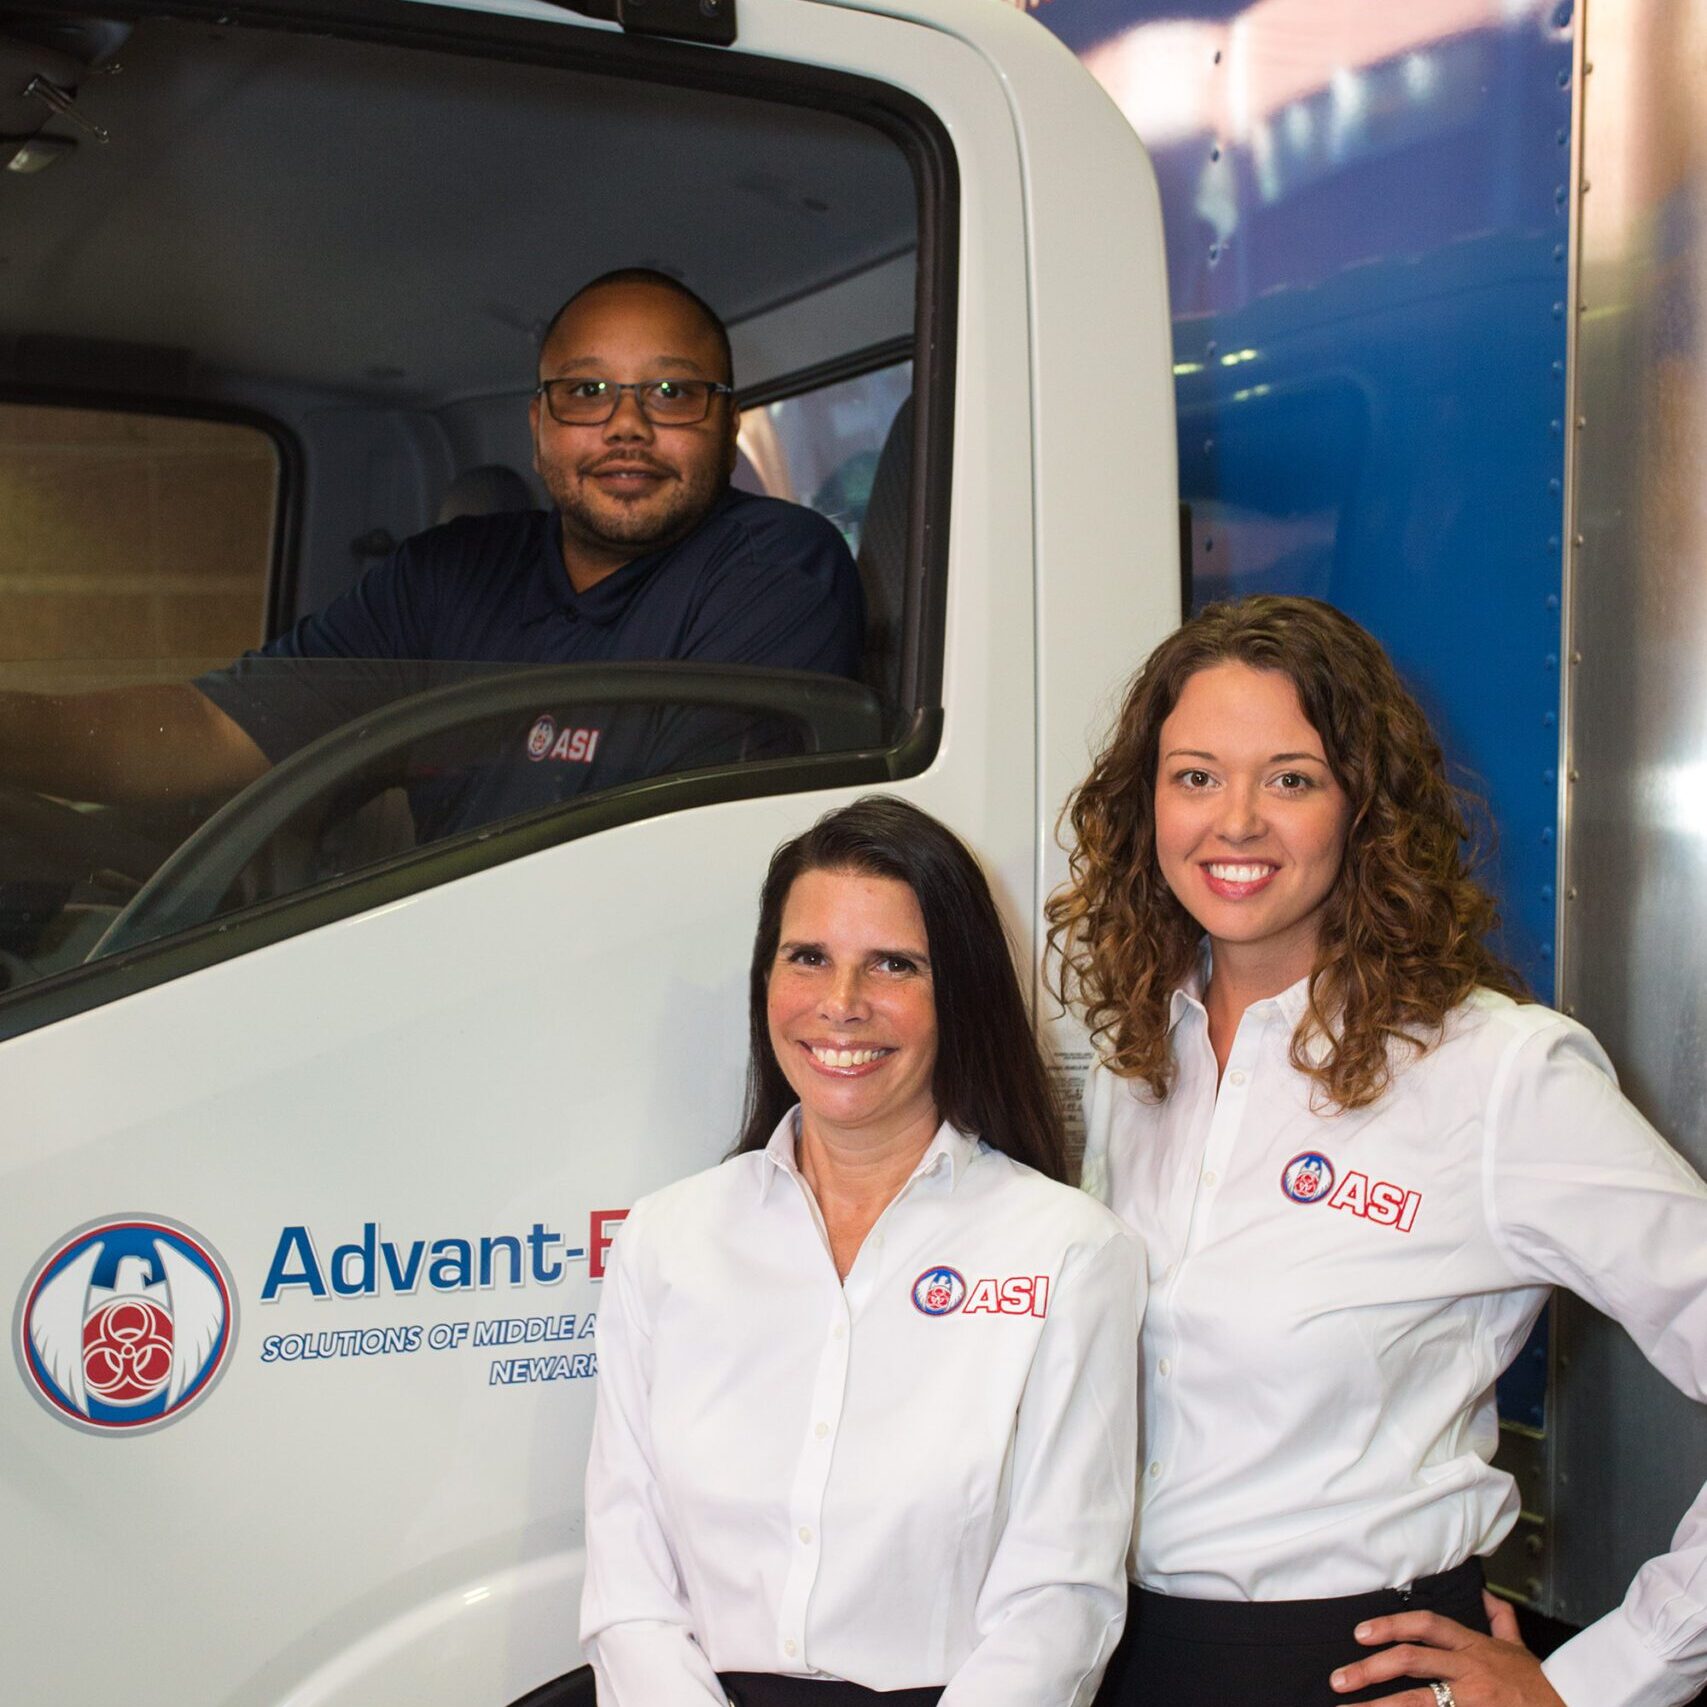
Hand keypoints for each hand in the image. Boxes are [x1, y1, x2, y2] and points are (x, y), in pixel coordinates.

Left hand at [1327, 1592, 1566, 1705]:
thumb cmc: (1541, 1688)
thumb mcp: (1519, 1649)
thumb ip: (1500, 1621)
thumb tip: (1486, 1595)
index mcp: (1474, 1648)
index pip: (1426, 1626)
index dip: (1390, 1625)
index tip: (1360, 1633)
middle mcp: (1469, 1672)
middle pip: (1411, 1662)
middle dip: (1370, 1669)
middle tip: (1339, 1679)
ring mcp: (1472, 1702)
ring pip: (1417, 1702)